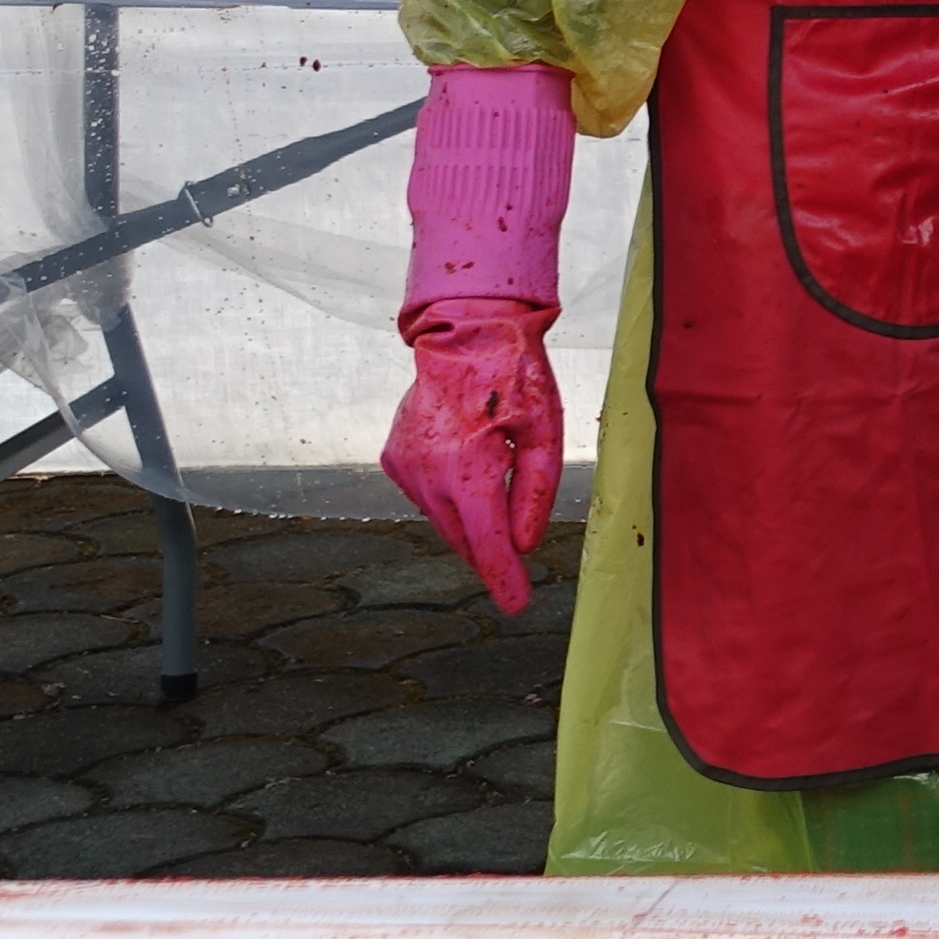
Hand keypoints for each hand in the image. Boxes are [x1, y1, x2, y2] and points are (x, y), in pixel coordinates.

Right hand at [381, 298, 564, 615]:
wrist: (464, 333)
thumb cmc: (516, 377)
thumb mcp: (545, 430)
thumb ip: (535, 491)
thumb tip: (523, 545)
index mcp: (468, 466)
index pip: (487, 539)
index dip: (502, 576)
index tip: (516, 605)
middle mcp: (427, 473)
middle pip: (465, 535)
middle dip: (490, 552)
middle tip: (515, 570)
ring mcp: (404, 467)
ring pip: (444, 519)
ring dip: (471, 521)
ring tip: (494, 485)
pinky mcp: (393, 459)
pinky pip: (427, 496)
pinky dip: (450, 497)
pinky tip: (467, 466)